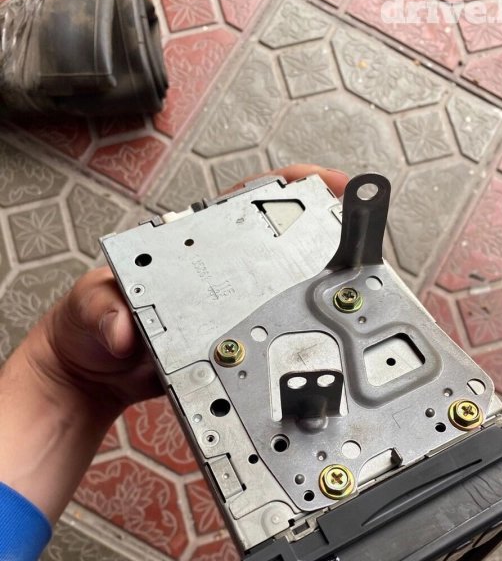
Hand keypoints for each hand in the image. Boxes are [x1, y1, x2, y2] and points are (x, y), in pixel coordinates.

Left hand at [23, 164, 349, 423]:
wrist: (89, 377)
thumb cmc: (86, 330)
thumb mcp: (85, 311)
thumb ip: (99, 311)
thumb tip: (122, 326)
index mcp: (187, 245)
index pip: (246, 203)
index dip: (290, 187)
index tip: (325, 183)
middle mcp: (216, 274)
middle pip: (281, 246)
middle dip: (325, 239)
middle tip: (358, 248)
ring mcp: (229, 311)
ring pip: (284, 294)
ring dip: (319, 293)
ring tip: (351, 297)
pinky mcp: (234, 347)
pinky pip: (272, 338)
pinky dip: (297, 340)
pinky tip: (316, 345)